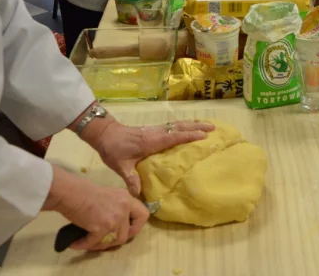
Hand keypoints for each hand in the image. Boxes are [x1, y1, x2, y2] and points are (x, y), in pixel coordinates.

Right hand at [44, 166, 149, 251]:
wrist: (71, 192)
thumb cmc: (85, 191)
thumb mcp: (109, 195)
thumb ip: (117, 206)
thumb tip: (116, 223)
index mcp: (126, 199)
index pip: (143, 215)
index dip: (136, 226)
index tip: (127, 230)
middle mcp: (124, 209)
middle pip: (128, 233)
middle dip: (117, 240)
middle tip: (106, 240)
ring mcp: (114, 219)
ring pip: (114, 241)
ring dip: (101, 245)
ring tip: (90, 243)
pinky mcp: (101, 228)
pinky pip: (94, 243)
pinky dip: (84, 245)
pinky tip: (76, 243)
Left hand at [86, 120, 214, 195]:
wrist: (105, 134)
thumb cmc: (113, 149)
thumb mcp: (120, 166)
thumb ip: (130, 179)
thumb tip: (137, 194)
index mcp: (151, 141)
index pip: (173, 137)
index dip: (189, 136)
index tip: (204, 135)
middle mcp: (155, 133)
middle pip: (179, 127)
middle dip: (197, 127)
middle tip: (214, 128)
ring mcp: (155, 130)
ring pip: (177, 125)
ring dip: (192, 124)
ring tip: (208, 125)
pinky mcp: (153, 130)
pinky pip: (172, 126)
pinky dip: (184, 126)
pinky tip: (189, 128)